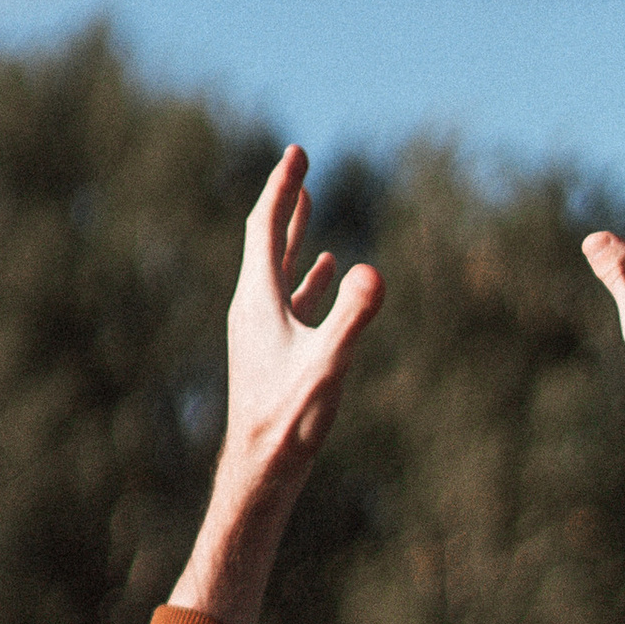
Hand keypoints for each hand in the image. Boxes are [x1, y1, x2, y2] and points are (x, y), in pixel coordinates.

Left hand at [171, 149, 381, 623]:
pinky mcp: (274, 352)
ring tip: (306, 203)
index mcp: (258, 302)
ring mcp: (262, 331)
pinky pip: (291, 298)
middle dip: (286, 200)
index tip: (297, 152)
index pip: (266, 229)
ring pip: (278, 268)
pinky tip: (324, 271)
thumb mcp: (328, 366)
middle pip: (268, 241)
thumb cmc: (289, 421)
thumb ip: (351, 318)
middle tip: (299, 162)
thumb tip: (371, 270)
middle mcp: (253, 309)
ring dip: (294, 233)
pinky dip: (307, 275)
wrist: (261, 471)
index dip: (283, 188)